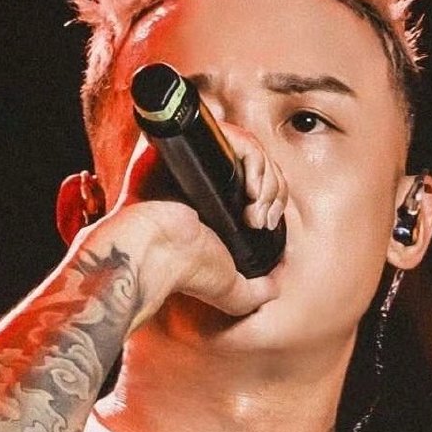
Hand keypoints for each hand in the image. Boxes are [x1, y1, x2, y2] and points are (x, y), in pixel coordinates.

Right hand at [85, 127, 286, 323]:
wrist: (155, 253)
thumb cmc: (182, 270)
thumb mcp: (228, 289)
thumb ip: (255, 291)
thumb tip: (276, 286)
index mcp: (212, 203)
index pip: (257, 183)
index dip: (271, 198)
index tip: (266, 223)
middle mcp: (205, 178)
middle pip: (260, 165)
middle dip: (273, 194)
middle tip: (261, 220)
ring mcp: (198, 159)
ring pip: (254, 151)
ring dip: (267, 184)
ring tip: (253, 211)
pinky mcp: (194, 143)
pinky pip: (241, 140)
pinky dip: (255, 164)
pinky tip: (250, 191)